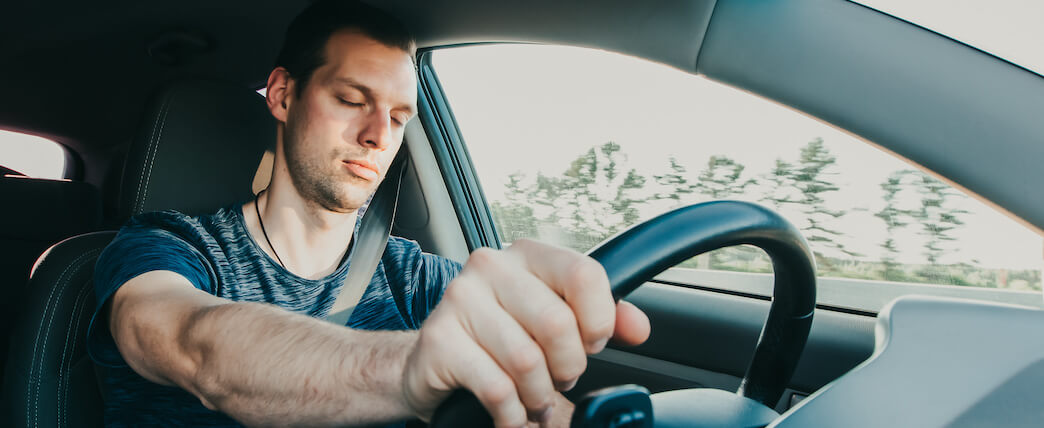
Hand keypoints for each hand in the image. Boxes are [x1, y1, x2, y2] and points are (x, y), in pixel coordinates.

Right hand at [401, 239, 650, 426]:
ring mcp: (460, 300)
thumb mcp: (553, 318)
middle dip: (568, 365)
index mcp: (527, 255)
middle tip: (560, 377)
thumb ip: (600, 317)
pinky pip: (496, 388)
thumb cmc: (501, 336)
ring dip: (539, 394)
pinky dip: (513, 414)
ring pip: (526, 360)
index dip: (598, 320)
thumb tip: (638, 328)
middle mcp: (491, 266)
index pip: (584, 274)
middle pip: (557, 323)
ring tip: (535, 398)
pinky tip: (513, 413)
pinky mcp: (439, 340)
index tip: (591, 342)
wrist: (436, 359)